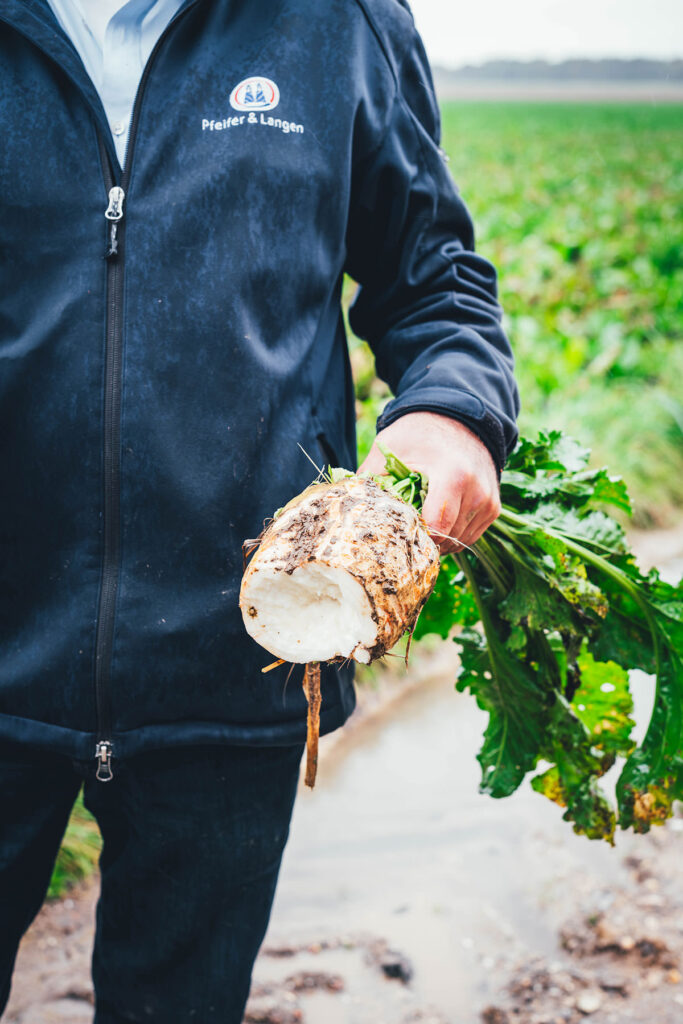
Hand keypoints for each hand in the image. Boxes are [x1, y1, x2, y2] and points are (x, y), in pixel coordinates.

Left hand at [357, 411, 500, 553]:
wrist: (458, 419)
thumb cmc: (419, 434)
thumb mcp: (389, 449)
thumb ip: (370, 481)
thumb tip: (351, 511)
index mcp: (453, 476)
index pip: (436, 529)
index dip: (413, 536)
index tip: (396, 528)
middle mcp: (478, 492)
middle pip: (446, 539)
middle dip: (422, 539)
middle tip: (403, 525)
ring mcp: (489, 502)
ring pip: (458, 542)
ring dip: (438, 540)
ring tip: (420, 519)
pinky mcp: (493, 508)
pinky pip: (469, 536)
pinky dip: (451, 534)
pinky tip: (436, 518)